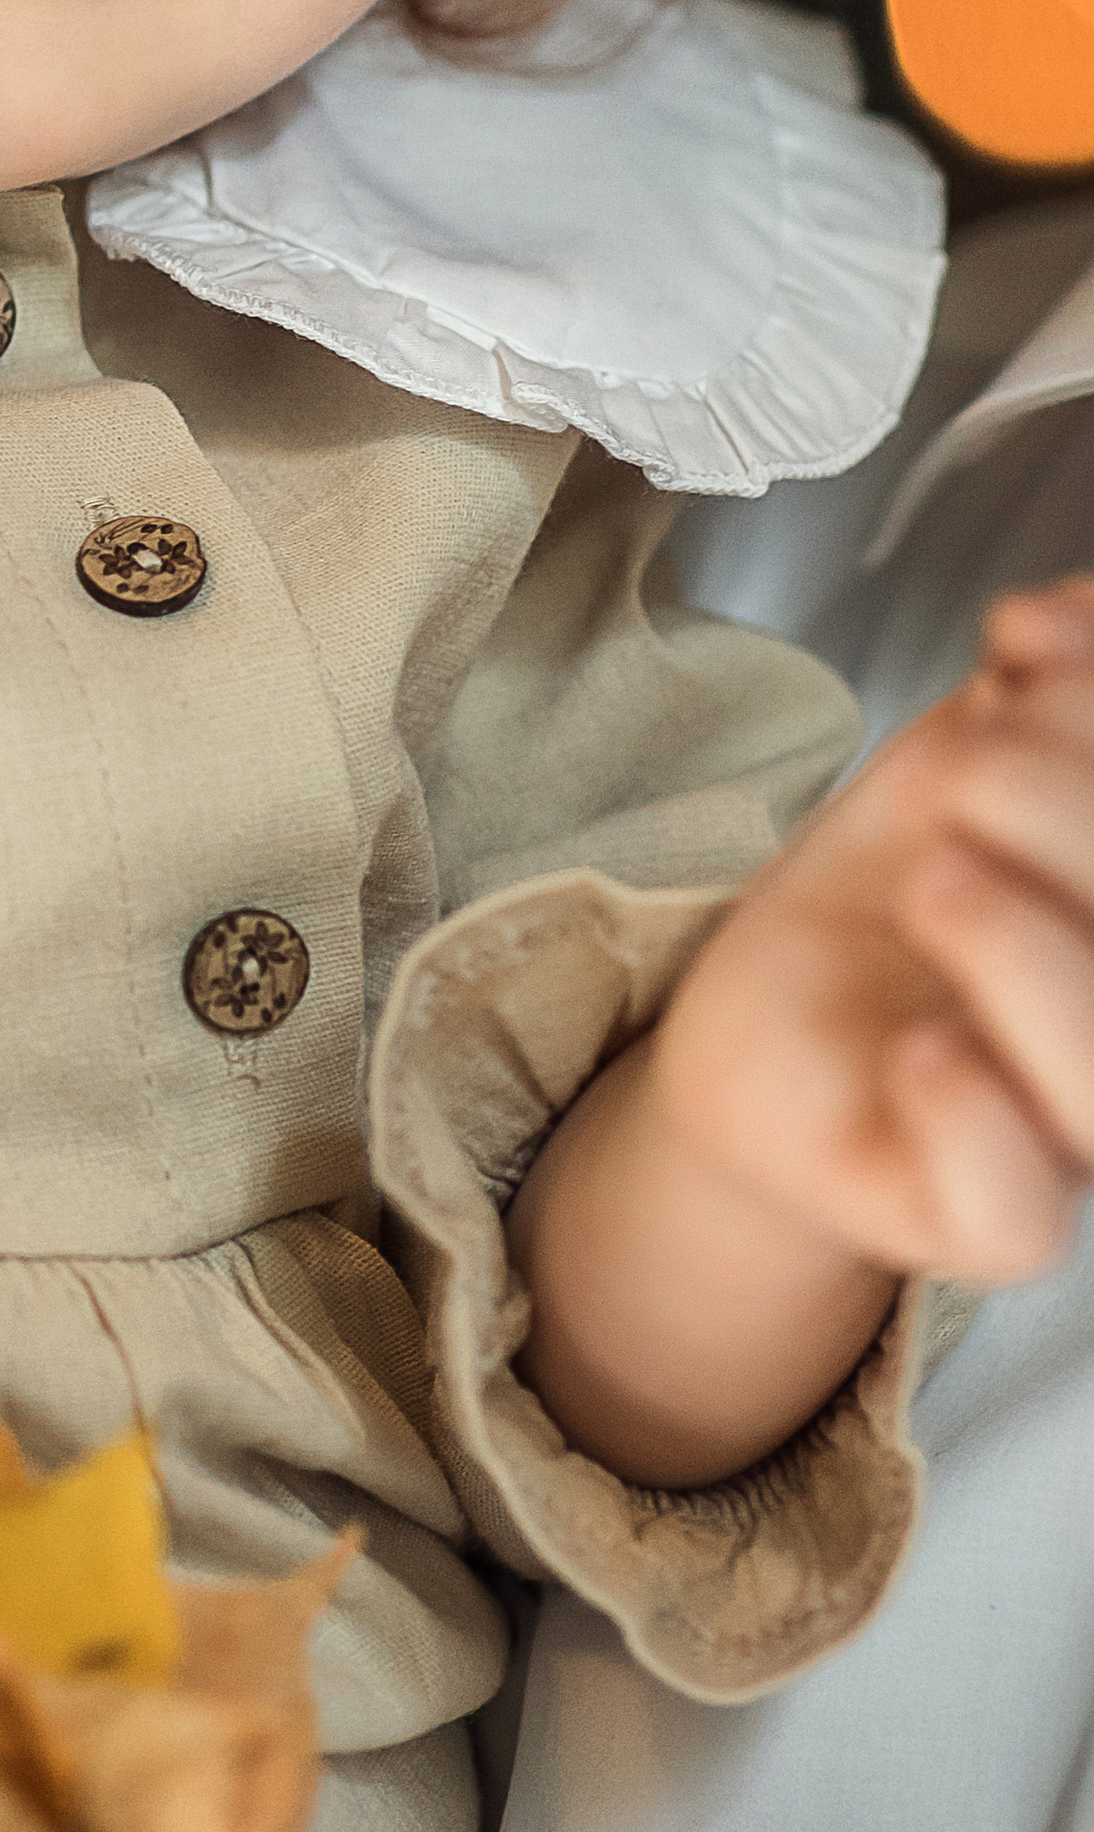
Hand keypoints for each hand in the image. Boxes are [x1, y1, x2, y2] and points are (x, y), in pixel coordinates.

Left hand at [656, 574, 1093, 1282]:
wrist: (768, 1030)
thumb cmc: (900, 901)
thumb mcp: (973, 762)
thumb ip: (1049, 691)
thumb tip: (1071, 613)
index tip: (1020, 643)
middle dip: (1056, 801)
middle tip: (953, 767)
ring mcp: (1074, 1139)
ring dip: (1019, 944)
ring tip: (930, 871)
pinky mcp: (978, 1219)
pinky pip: (1014, 1206)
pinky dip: (971, 1112)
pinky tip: (920, 1050)